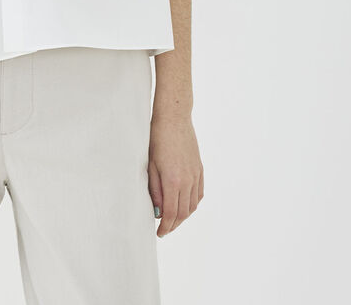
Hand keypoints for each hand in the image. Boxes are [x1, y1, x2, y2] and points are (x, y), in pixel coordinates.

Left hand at [147, 113, 203, 237]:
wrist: (174, 118)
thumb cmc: (157, 138)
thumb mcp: (150, 164)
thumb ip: (155, 189)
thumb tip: (159, 210)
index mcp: (173, 180)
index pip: (171, 213)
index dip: (165, 226)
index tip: (159, 233)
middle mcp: (188, 180)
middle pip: (184, 212)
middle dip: (173, 224)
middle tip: (164, 229)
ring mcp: (196, 174)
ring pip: (193, 205)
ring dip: (184, 216)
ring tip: (173, 219)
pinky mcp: (199, 168)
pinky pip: (199, 193)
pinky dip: (193, 203)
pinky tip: (185, 205)